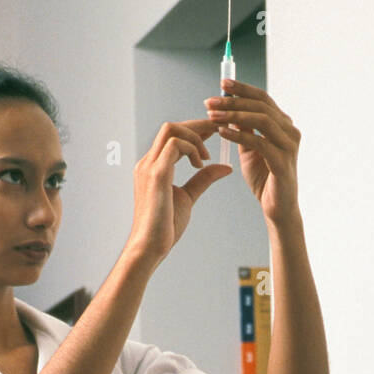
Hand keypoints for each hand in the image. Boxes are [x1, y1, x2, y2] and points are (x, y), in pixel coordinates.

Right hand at [127, 118, 231, 262]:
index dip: (195, 130)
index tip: (215, 133)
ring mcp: (150, 167)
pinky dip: (192, 149)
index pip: (172, 136)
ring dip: (195, 137)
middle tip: (219, 132)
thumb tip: (224, 167)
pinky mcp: (156, 175)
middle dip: (197, 125)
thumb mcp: (188, 197)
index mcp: (153, 166)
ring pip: (171, 129)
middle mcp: (148, 162)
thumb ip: (202, 179)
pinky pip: (175, 145)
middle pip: (171, 126)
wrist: (150, 247)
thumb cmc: (165, 227)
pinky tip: (201, 164)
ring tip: (207, 157)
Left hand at [204, 81, 300, 225]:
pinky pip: (259, 142)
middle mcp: (290, 131)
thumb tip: (229, 108)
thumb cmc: (264, 178)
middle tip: (209, 101)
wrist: (277, 208)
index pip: (262, 99)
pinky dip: (238, 136)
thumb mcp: (250, 148)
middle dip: (233, 101)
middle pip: (261, 106)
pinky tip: (221, 132)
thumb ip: (243, 129)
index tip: (222, 84)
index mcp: (283, 124)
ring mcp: (289, 145)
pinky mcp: (283, 162)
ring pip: (261, 120)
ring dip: (234, 115)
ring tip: (212, 115)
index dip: (242, 89)